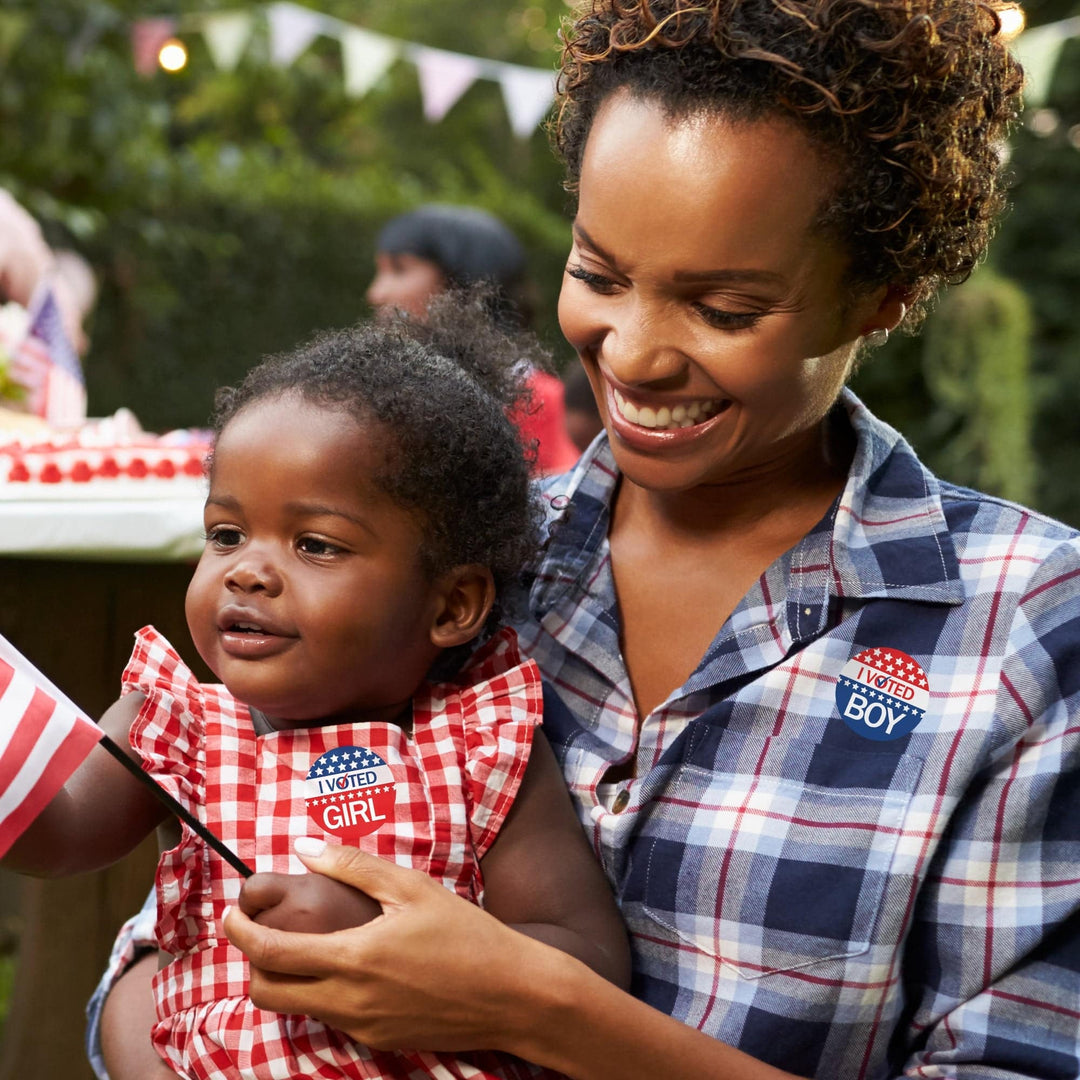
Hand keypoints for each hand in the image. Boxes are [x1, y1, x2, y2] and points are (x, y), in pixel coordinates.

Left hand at [223, 838, 557, 1053]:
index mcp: (353, 958)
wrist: (512, 995)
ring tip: (307, 943)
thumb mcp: (411, 889)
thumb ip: (353, 865)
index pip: (270, 954)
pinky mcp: (379, 1040)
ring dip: (285, 978)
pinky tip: (351, 964)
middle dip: (252, 964)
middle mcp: (348, 1001)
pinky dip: (321, 992)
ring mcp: (362, 1026)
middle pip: (267, 994)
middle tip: (262, 932)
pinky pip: (331, 1017)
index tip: (230, 913)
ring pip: (296, 1009)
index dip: (239, 933)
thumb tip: (306, 848)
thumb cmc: (467, 935)